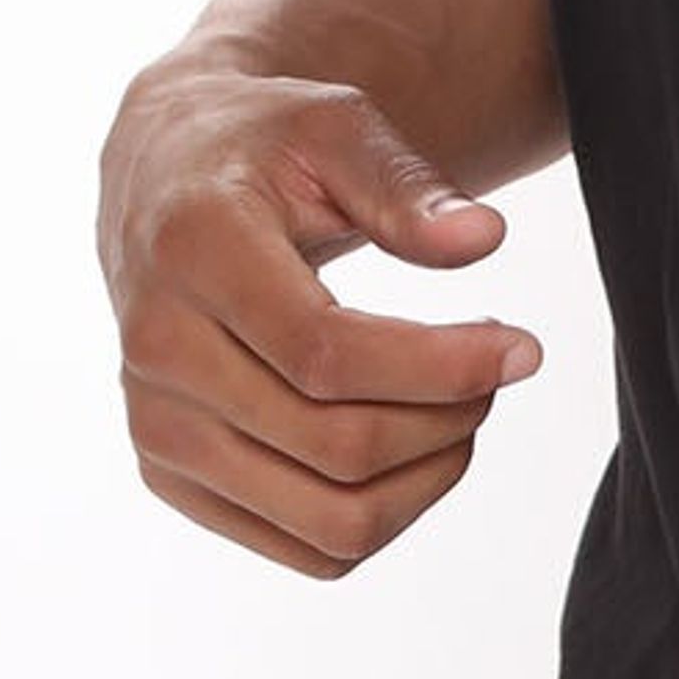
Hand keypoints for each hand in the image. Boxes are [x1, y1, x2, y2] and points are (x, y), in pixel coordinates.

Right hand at [97, 63, 540, 577]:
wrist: (164, 183)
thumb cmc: (263, 149)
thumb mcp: (334, 129)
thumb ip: (406, 186)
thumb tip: (484, 237)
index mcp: (190, 250)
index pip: (327, 358)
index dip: (442, 370)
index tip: (522, 349)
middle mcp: (156, 348)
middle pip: (338, 449)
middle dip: (447, 423)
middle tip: (494, 375)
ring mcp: (157, 425)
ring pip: (333, 521)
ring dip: (427, 480)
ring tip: (461, 413)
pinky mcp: (171, 476)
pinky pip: (312, 550)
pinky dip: (387, 516)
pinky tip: (412, 449)